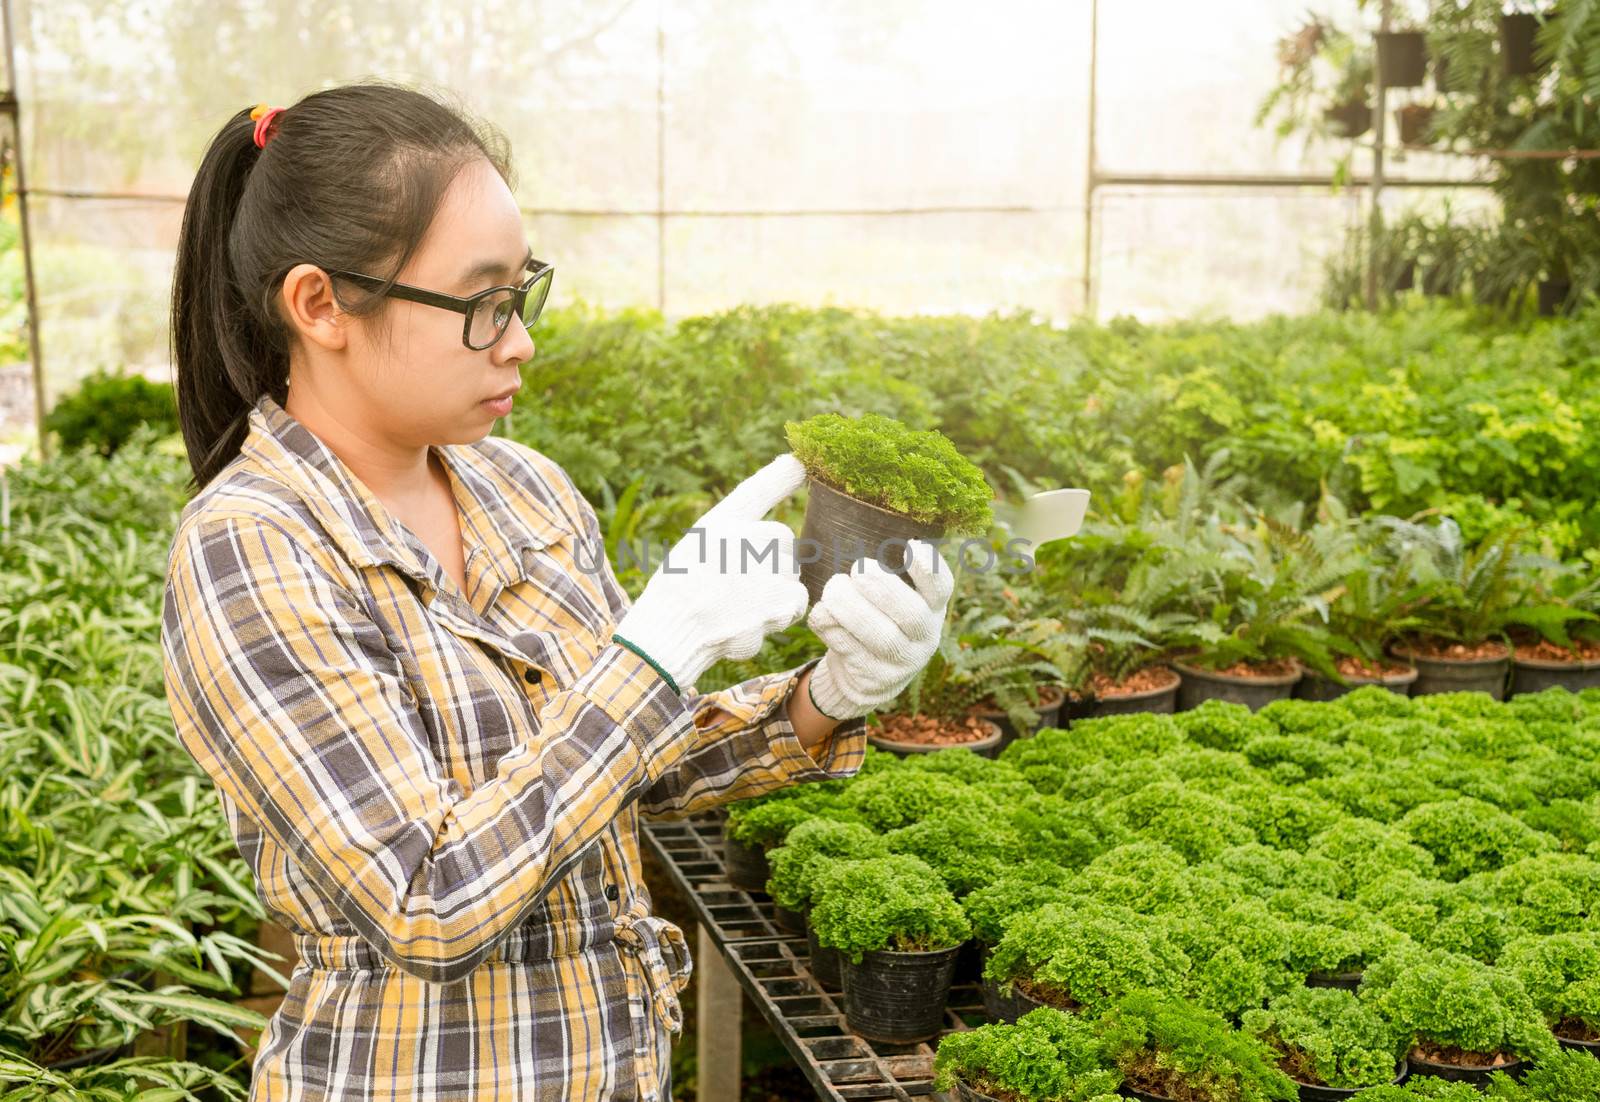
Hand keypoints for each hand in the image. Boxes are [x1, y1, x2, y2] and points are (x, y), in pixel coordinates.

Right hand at [613, 454, 808, 692]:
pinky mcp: (778, 601)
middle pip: (785, 545)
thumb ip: (742, 518)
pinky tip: (747, 621)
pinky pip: (795, 605)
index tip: (797, 462)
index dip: (781, 475)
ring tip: (736, 606)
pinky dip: (777, 618)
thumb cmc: (679, 589)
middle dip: (771, 565)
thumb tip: (788, 482)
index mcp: (722, 522)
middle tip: (735, 585)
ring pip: (791, 577)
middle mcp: (746, 538)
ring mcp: (765, 570)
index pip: (757, 490)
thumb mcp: (700, 542)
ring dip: (774, 595)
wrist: (668, 632)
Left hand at [804, 539, 954, 720]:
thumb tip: (855, 533)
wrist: (870, 677)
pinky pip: (850, 650)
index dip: (930, 569)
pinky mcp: (873, 678)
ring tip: (833, 589)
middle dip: (882, 588)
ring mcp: (901, 662)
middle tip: (858, 569)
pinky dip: (831, 628)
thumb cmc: (882, 620)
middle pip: (911, 614)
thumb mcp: (897, 600)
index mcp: (933, 608)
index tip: (912, 545)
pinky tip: (821, 613)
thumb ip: (885, 576)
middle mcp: (924, 637)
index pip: (942, 588)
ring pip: (881, 637)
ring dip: (851, 609)